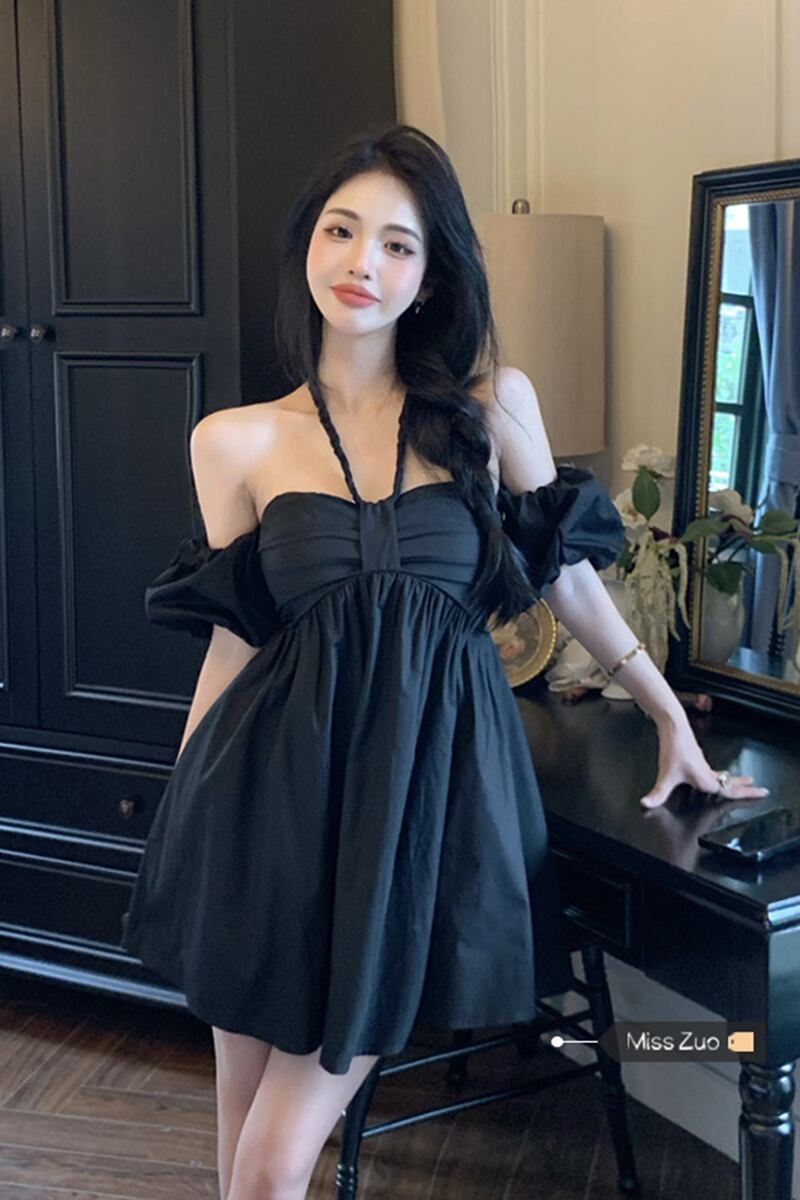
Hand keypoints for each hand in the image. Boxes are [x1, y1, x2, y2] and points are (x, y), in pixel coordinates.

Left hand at [639, 716, 769, 809]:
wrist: (674, 725)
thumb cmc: (674, 747)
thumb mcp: (666, 775)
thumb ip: (658, 793)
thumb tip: (647, 804)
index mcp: (706, 779)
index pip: (730, 790)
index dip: (746, 794)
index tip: (761, 792)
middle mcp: (707, 772)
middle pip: (731, 783)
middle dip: (746, 787)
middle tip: (761, 789)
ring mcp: (703, 764)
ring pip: (723, 776)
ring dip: (735, 780)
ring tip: (744, 782)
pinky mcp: (696, 758)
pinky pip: (713, 770)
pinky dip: (721, 775)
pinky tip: (715, 775)